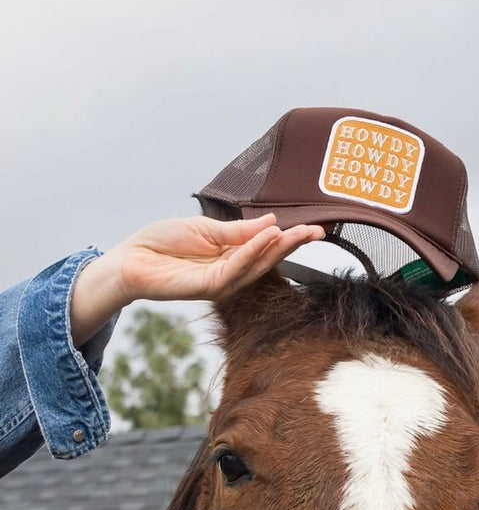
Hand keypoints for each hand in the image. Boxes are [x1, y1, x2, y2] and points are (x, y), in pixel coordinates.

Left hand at [70, 215, 324, 345]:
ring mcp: (220, 283)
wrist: (130, 259)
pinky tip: (266, 238)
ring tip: (295, 233)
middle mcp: (230, 273)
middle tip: (316, 232)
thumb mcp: (205, 229)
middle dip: (292, 246)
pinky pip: (235, 270)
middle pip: (268, 260)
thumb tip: (271, 222)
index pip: (266, 248)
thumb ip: (238, 231)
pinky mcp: (207, 288)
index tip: (315, 228)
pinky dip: (251, 253)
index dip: (290, 239)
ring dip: (277, 249)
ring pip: (256, 267)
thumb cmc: (161, 243)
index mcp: (230, 257)